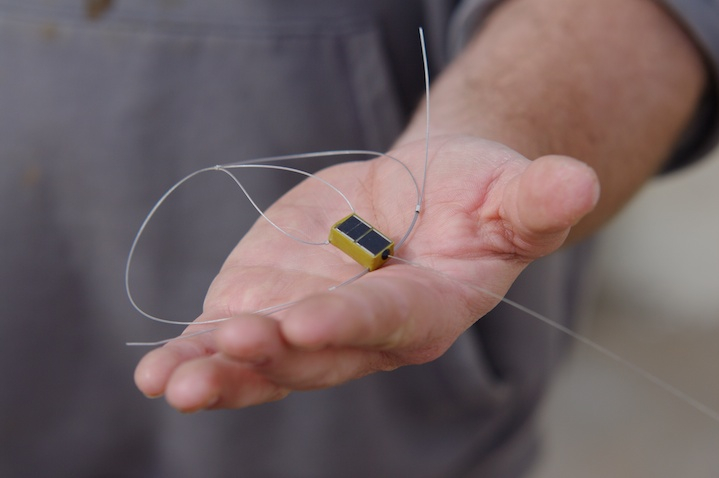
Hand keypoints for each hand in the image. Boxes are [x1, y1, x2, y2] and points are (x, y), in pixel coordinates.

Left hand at [134, 135, 598, 411]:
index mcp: (428, 306)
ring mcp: (314, 325)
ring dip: (219, 372)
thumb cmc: (476, 198)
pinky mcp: (275, 306)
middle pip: (318, 353)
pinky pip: (232, 338)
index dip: (351, 322)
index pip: (389, 320)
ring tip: (169, 380)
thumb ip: (535, 196)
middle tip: (224, 348)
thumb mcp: (511, 190)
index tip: (303, 323)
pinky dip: (196, 354)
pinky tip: (158, 368)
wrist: (426, 203)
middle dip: (271, 355)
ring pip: (266, 362)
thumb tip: (579, 180)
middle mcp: (367, 331)